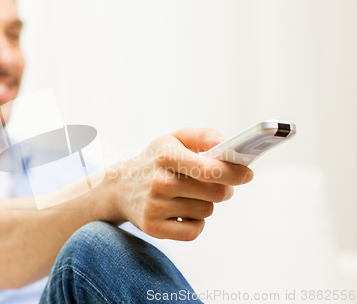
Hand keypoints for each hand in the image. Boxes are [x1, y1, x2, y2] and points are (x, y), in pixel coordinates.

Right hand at [99, 127, 253, 240]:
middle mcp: (159, 182)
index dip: (234, 173)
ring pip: (206, 211)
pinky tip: (184, 212)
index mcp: (165, 156)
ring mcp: (155, 207)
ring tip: (190, 195)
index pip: (210, 169)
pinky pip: (194, 231)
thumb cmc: (155, 161)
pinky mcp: (154, 228)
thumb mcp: (173, 139)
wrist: (120, 187)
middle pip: (215, 193)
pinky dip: (196, 223)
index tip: (247, 173)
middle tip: (220, 185)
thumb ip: (203, 136)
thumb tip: (227, 144)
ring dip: (206, 204)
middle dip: (225, 188)